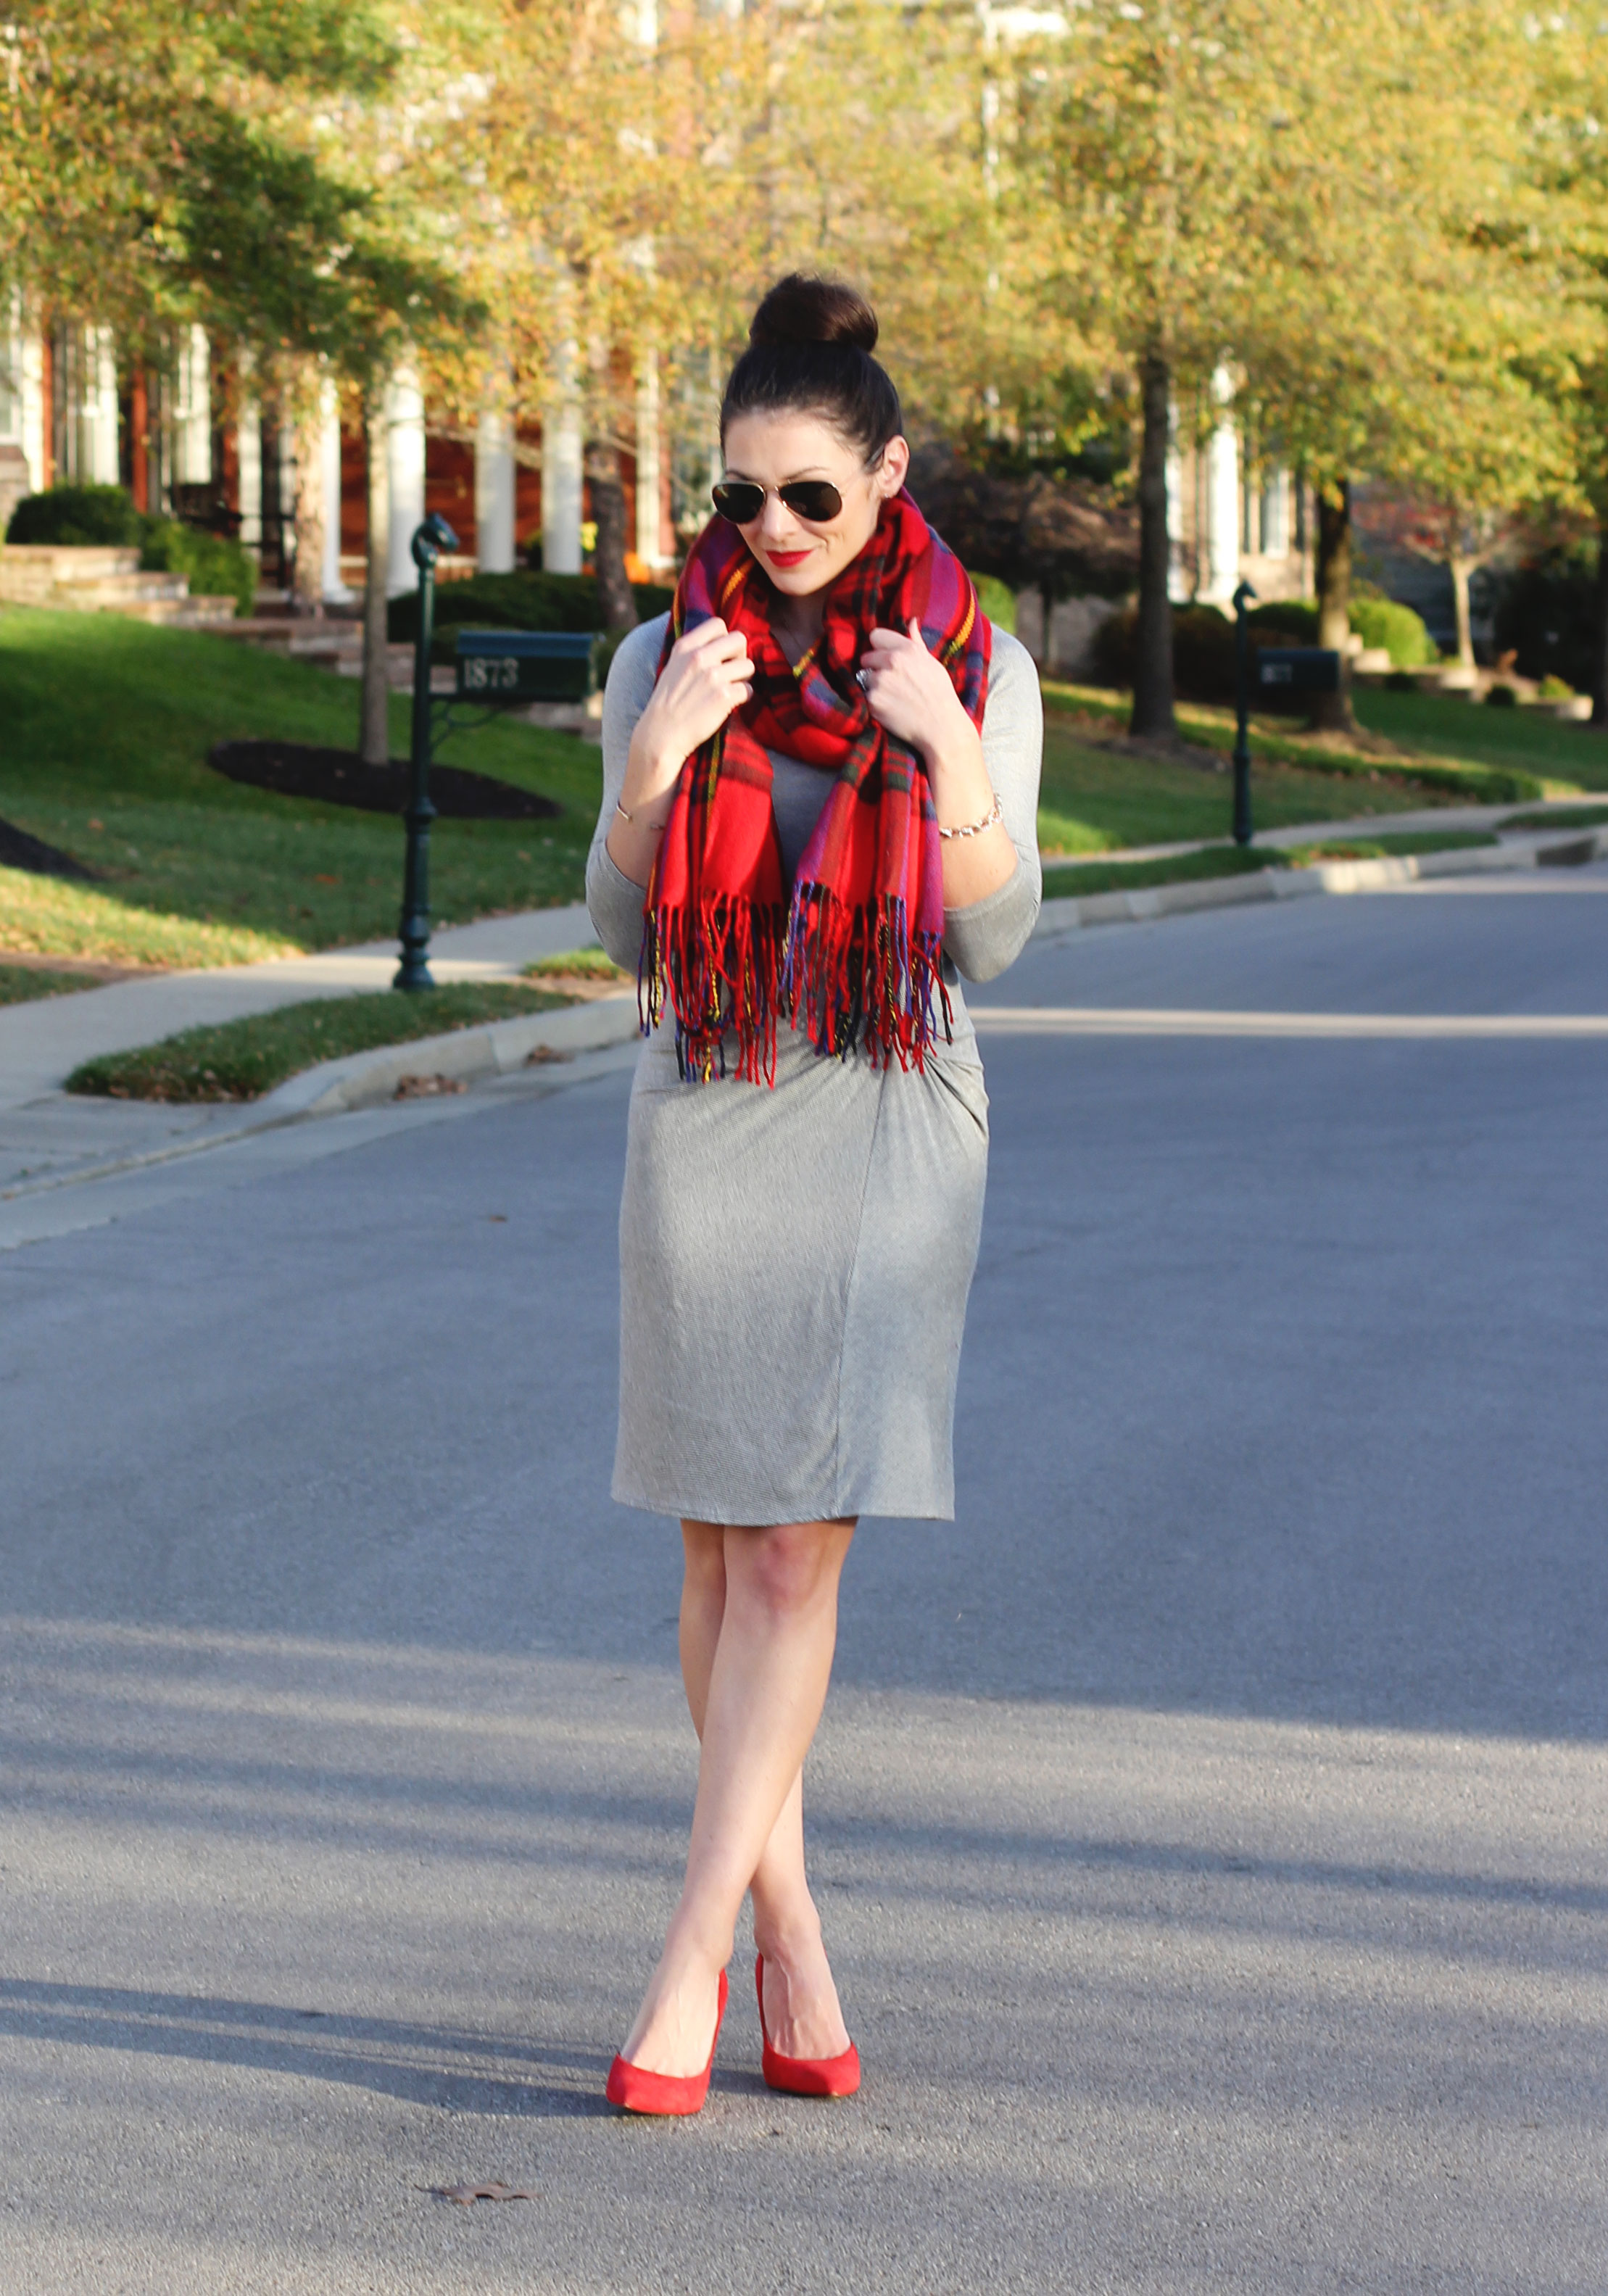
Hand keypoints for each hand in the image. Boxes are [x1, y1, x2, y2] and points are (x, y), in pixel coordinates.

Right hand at [625, 617, 752, 801]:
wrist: (660, 736)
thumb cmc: (667, 704)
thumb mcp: (672, 667)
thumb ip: (692, 652)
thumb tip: (718, 643)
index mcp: (685, 646)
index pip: (718, 624)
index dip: (725, 639)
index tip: (721, 655)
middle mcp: (700, 657)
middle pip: (739, 639)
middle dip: (740, 656)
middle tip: (732, 673)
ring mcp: (713, 676)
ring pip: (749, 666)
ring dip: (744, 679)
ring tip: (730, 691)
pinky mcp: (724, 697)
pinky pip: (749, 690)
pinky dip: (743, 698)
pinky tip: (730, 705)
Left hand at [857, 619, 970, 759]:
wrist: (941, 728)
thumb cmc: (940, 695)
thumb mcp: (932, 663)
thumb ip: (916, 642)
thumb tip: (911, 621)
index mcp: (907, 649)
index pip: (875, 635)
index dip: (879, 647)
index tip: (885, 657)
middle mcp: (891, 662)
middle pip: (866, 657)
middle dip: (874, 667)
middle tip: (890, 682)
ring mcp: (880, 682)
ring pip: (864, 678)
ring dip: (873, 686)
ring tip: (892, 697)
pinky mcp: (873, 701)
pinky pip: (865, 697)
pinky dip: (874, 703)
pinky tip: (890, 709)